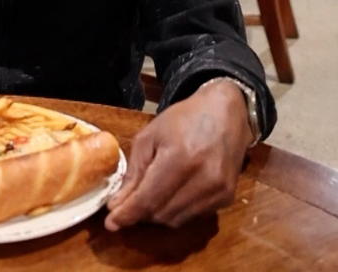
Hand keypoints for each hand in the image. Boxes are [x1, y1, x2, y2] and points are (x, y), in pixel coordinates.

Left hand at [104, 78, 252, 229]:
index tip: (110, 223)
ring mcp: (219, 191)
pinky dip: (176, 211)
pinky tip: (170, 195)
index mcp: (180, 159)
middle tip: (126, 205)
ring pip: (176, 220)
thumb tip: (117, 204)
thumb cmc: (182, 120)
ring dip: (157, 215)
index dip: (127, 214)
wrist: (225, 113)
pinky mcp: (227, 198)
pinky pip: (193, 216)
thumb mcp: (148, 138)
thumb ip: (134, 173)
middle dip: (140, 213)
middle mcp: (204, 179)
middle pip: (161, 214)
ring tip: (147, 198)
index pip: (149, 199)